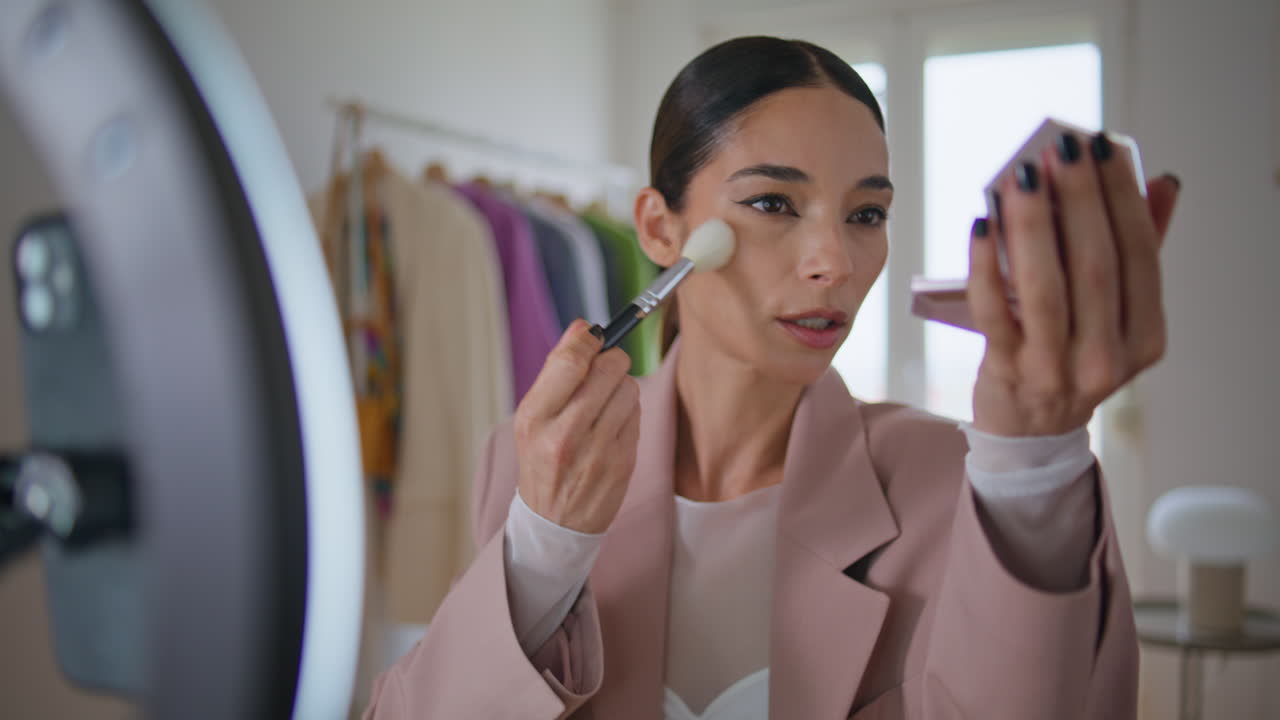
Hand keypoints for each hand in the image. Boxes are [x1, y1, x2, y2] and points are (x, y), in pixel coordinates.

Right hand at [514, 319, 640, 532]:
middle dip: (610, 359)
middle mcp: (565, 433)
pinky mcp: (623, 461)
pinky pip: (637, 413)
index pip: (570, 360)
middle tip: (602, 369)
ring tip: (603, 404)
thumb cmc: (542, 461)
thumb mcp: (533, 418)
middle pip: (609, 367)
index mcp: (535, 417)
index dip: (588, 337)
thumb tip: (583, 328)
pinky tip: (611, 426)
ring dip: (620, 387)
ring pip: (629, 387)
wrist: (555, 523)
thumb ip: (556, 372)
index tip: (592, 334)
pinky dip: (627, 411)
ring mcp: (597, 450)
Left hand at [967, 131, 1180, 436]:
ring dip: (1032, 225)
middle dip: (1079, 200)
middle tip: (1061, 148)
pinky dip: (986, 265)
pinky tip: (982, 223)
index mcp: (1144, 335)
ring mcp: (1056, 369)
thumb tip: (1160, 181)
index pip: (1139, 254)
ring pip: (1046, 287)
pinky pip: (993, 312)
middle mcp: (1107, 358)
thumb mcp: (1115, 312)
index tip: (1104, 146)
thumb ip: (1140, 249)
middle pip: (1095, 266)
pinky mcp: (1007, 372)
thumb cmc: (1071, 354)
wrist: (1029, 432)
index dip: (1123, 197)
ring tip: (1020, 176)